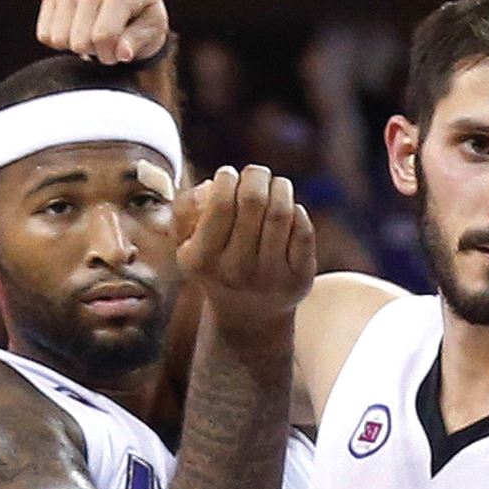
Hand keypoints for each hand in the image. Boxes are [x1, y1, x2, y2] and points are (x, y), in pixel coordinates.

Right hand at [36, 0, 168, 64]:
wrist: (129, 10)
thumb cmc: (142, 25)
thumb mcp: (151, 35)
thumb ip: (136, 43)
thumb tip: (123, 53)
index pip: (103, 37)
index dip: (111, 55)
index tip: (121, 54)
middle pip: (79, 42)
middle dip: (95, 52)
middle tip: (108, 44)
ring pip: (59, 39)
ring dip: (78, 48)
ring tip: (94, 36)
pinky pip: (45, 35)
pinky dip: (61, 42)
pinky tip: (78, 31)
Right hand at [179, 165, 315, 337]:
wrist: (247, 313)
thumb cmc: (215, 262)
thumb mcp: (187, 241)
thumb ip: (186, 209)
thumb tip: (210, 188)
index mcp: (201, 260)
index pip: (220, 205)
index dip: (227, 179)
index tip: (228, 175)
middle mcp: (236, 270)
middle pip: (254, 201)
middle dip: (256, 176)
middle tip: (255, 174)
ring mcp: (270, 276)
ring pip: (281, 212)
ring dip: (280, 187)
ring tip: (275, 185)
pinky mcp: (299, 278)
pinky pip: (303, 230)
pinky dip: (297, 211)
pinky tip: (289, 210)